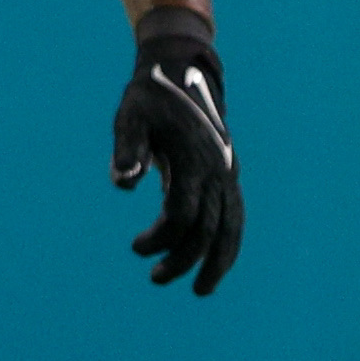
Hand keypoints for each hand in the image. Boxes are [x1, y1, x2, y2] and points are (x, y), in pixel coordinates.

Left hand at [109, 8, 241, 293]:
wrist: (182, 71)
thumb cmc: (150, 98)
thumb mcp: (131, 116)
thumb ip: (128, 149)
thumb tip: (123, 183)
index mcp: (193, 159)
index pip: (182, 214)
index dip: (161, 237)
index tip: (136, 246)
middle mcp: (216, 170)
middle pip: (208, 229)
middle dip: (185, 259)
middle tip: (155, 277)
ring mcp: (227, 174)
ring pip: (232, 228)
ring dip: (218, 262)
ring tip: (201, 289)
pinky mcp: (229, 175)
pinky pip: (236, 218)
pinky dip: (230, 245)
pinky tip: (216, 264)